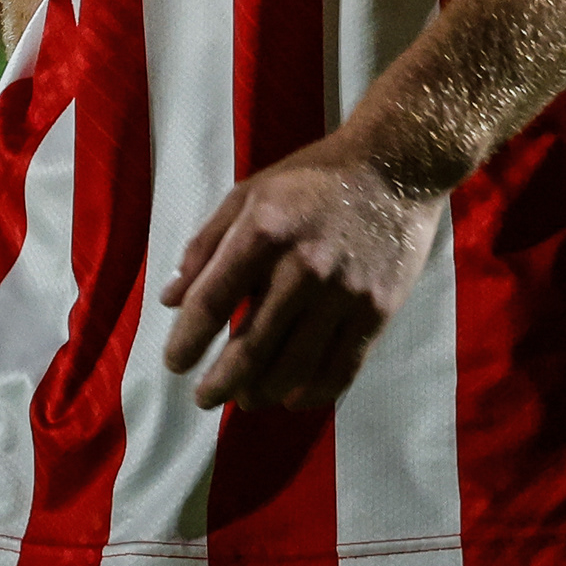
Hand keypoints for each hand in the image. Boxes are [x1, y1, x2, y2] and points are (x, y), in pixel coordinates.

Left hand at [160, 138, 445, 412]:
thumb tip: (170, 300)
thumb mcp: (250, 193)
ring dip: (259, 393)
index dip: (186, 341)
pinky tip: (291, 396)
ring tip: (245, 396)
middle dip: (219, 384)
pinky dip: (310, 394)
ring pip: (292, 370)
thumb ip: (206, 244)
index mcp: (264, 231)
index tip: (175, 363)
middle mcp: (302, 267)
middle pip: (250, 349)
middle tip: (204, 398)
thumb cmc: (313, 178)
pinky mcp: (376, 312)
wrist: (395, 167)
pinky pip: (338, 371)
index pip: (211, 302)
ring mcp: (343, 294)